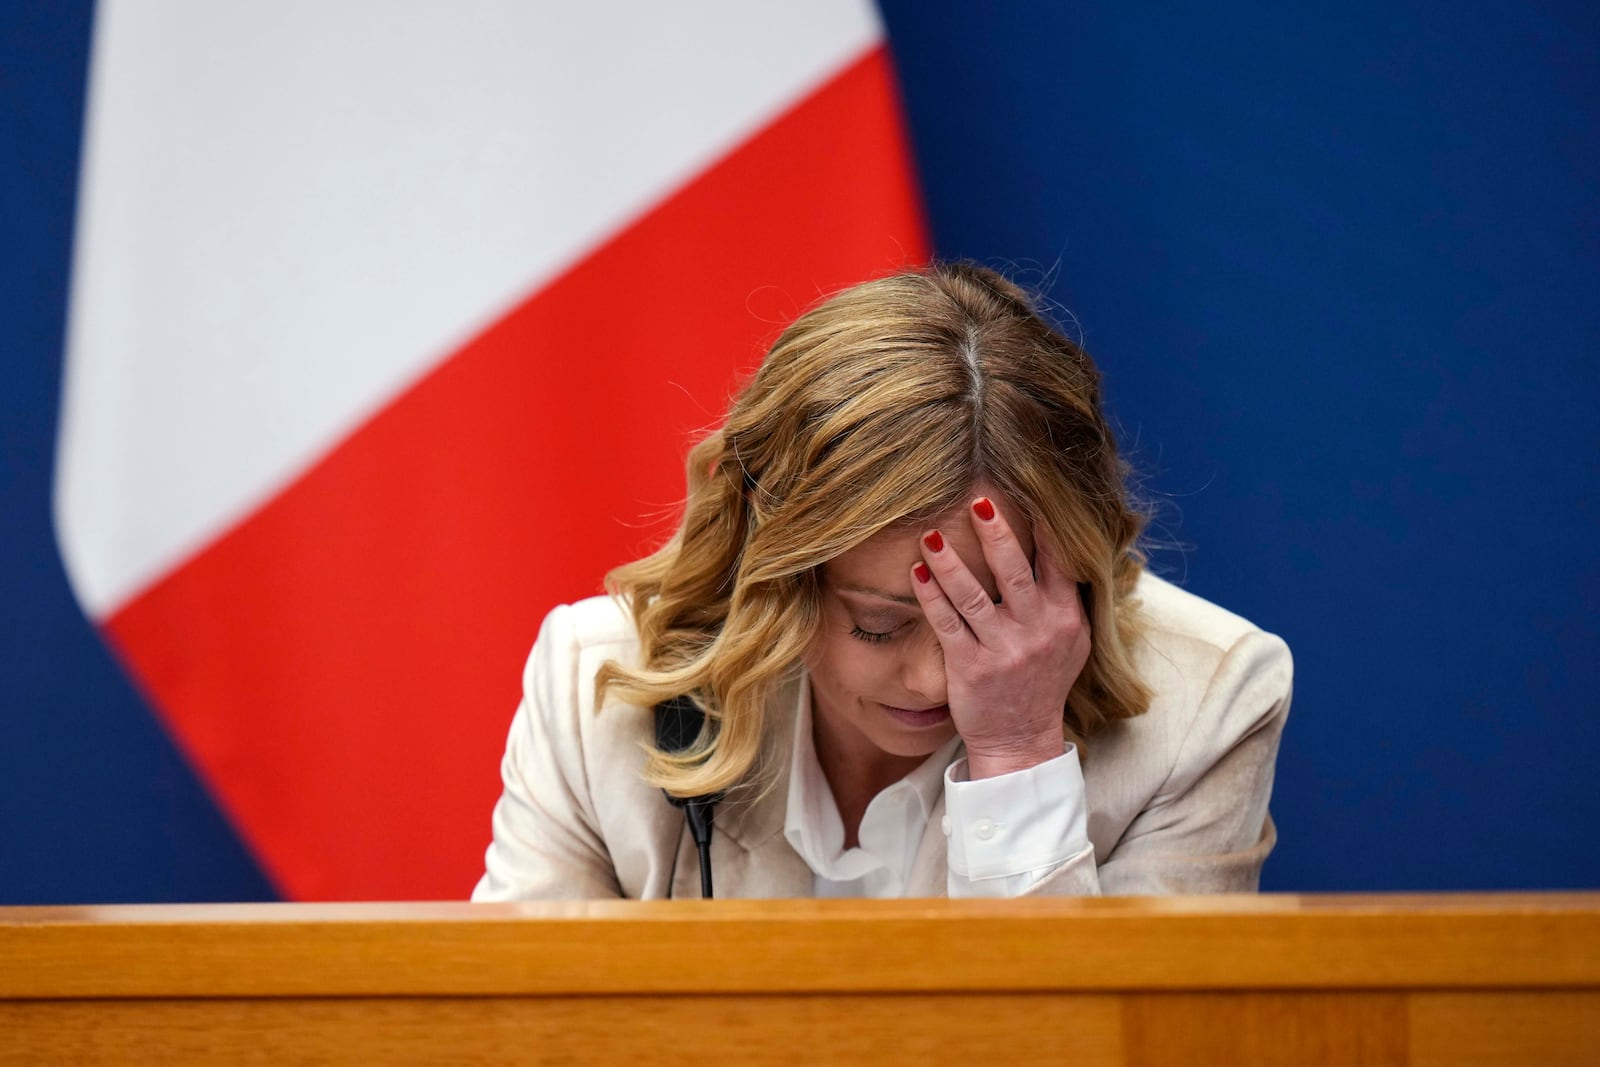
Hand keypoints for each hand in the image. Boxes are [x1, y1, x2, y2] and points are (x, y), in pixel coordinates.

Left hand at [911, 497, 1091, 778]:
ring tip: (930, 534)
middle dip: (995, 532)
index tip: (1027, 490)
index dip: (1043, 525)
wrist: (1021, 741)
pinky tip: (917, 573)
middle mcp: (1037, 632)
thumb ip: (1066, 596)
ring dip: (949, 562)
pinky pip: (946, 624)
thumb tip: (1063, 542)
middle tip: (977, 500)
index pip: (1057, 561)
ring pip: (973, 595)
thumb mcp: (1072, 641)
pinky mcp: (970, 668)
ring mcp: (1003, 651)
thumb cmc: (1043, 682)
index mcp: (1065, 619)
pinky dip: (931, 596)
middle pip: (1013, 571)